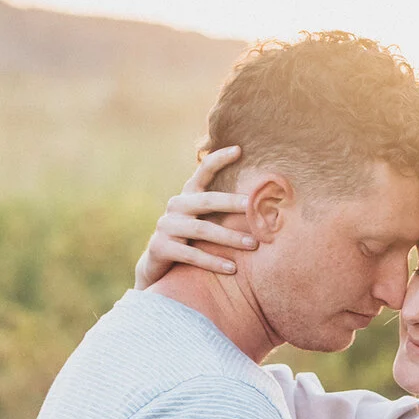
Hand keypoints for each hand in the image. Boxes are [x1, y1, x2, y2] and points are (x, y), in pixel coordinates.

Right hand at [135, 146, 259, 289]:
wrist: (157, 267)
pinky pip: (191, 255)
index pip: (202, 172)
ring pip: (201, 229)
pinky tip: (233, 268)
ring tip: (253, 244)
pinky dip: (213, 262)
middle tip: (253, 206)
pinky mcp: (161, 248)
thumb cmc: (190, 241)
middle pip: (206, 201)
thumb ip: (221, 210)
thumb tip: (260, 201)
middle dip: (231, 202)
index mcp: (187, 196)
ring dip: (229, 238)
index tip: (239, 149)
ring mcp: (166, 227)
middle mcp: (175, 206)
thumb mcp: (203, 221)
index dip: (218, 159)